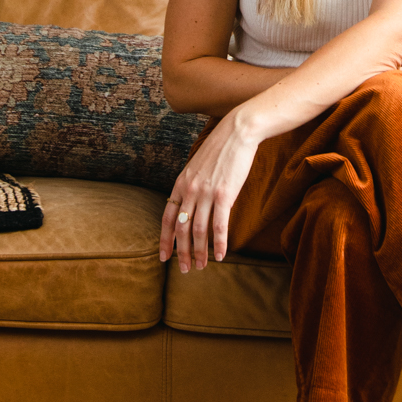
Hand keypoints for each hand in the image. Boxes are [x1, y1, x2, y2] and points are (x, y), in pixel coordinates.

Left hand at [160, 109, 259, 270]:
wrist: (237, 132)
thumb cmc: (221, 150)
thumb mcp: (198, 167)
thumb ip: (192, 186)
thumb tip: (192, 206)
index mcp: (181, 183)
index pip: (167, 217)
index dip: (165, 239)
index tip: (164, 256)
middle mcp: (189, 190)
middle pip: (180, 228)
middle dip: (181, 252)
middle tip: (184, 269)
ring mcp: (206, 192)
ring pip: (198, 230)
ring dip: (199, 252)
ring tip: (201, 266)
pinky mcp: (224, 194)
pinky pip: (219, 226)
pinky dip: (219, 244)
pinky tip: (221, 256)